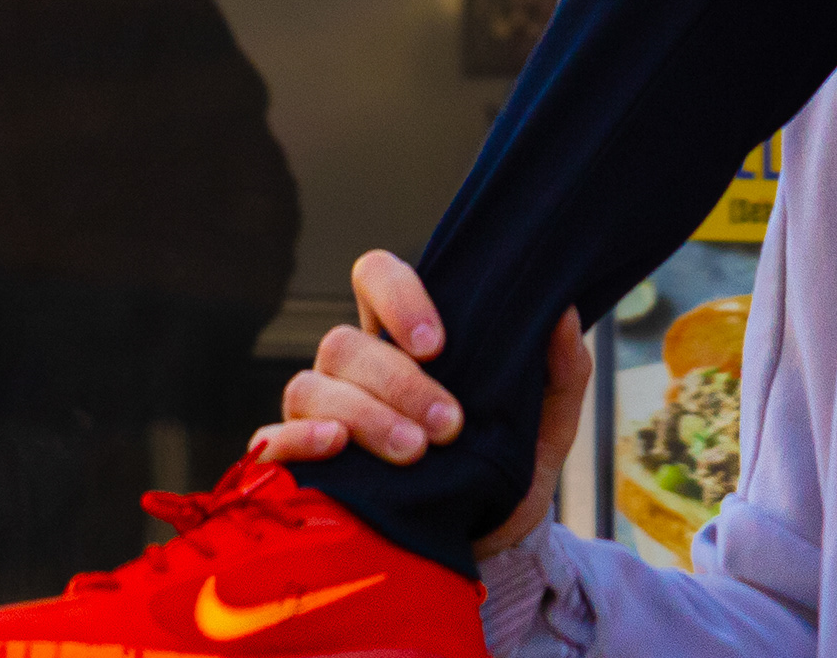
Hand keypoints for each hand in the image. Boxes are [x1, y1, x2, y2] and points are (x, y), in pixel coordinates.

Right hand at [251, 252, 588, 561]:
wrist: (485, 557)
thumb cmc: (502, 477)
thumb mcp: (542, 431)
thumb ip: (559, 373)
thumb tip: (563, 313)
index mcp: (402, 343)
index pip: (376, 277)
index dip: (398, 297)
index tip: (439, 344)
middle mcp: (352, 370)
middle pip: (345, 341)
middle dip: (399, 382)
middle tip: (449, 426)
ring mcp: (317, 414)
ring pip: (310, 384)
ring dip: (365, 415)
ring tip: (415, 454)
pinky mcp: (294, 467)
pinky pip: (273, 439)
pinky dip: (300, 438)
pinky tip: (336, 447)